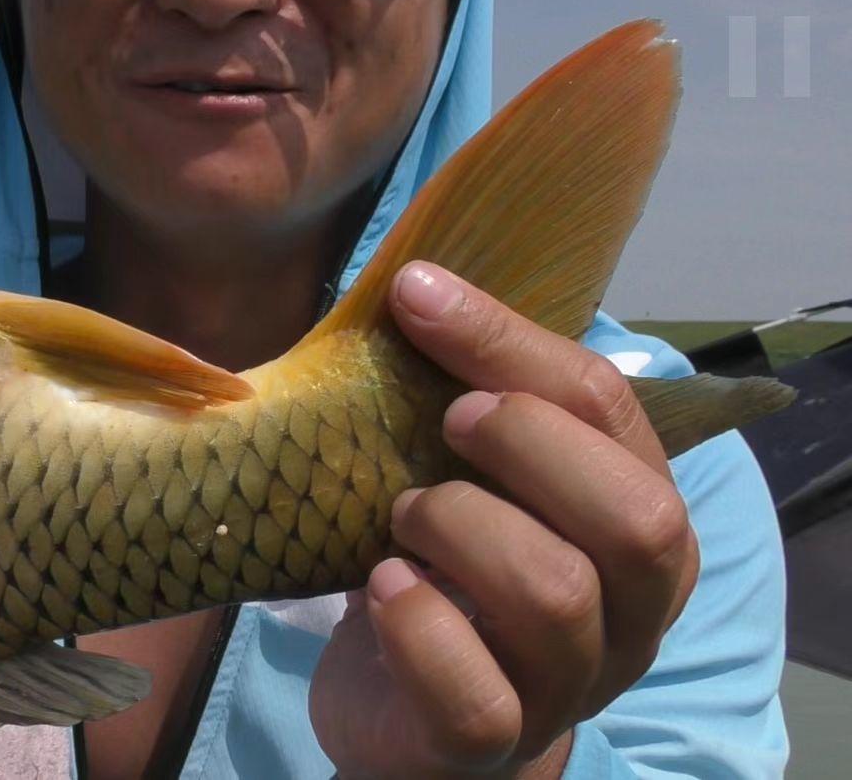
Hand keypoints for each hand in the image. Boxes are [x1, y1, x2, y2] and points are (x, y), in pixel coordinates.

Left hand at [307, 261, 700, 777]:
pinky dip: (418, 624)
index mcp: (638, 520)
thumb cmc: (446, 572)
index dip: (509, 340)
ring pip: (555, 593)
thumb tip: (411, 287)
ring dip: (458, 525)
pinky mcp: (489, 740)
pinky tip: (384, 587)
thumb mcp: (468, 480)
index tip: (417, 294)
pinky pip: (474, 689)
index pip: (608, 409)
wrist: (408, 711)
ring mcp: (569, 684)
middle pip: (635, 516)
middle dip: (527, 442)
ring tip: (402, 518)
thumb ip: (467, 403)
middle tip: (448, 424)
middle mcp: (631, 608)